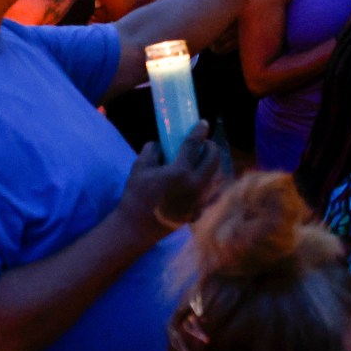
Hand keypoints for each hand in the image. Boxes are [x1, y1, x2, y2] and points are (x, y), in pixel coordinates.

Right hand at [117, 136, 232, 236]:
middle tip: (203, 143)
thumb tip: (162, 145)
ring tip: (200, 160)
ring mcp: (199, 199)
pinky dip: (205, 182)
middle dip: (211, 147)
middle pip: (213, 159)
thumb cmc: (136, 196)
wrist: (137, 228)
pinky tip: (195, 180)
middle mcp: (195, 185)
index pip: (194, 145)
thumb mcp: (139, 167)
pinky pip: (208, 191)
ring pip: (215, 176)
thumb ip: (152, 150)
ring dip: (210, 164)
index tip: (203, 123)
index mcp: (180, 172)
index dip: (199, 132)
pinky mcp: (198, 210)